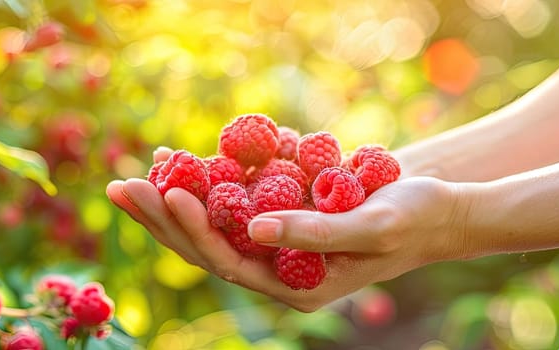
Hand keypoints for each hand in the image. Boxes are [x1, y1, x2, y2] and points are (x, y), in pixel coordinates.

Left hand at [106, 148, 469, 310]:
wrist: (435, 207)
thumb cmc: (413, 218)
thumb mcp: (370, 226)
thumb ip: (314, 233)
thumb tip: (252, 230)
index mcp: (294, 285)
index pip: (229, 261)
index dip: (194, 228)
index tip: (169, 190)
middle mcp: (275, 269)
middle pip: (204, 245)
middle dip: (162, 214)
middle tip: (123, 185)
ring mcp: (273, 243)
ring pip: (208, 224)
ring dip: (171, 196)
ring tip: (138, 168)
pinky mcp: (276, 216)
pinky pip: (228, 202)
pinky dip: (203, 179)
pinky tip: (176, 156)